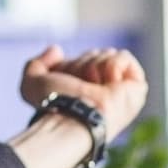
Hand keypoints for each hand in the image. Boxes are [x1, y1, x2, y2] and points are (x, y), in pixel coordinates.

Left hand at [19, 44, 148, 138]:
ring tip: (92, 89)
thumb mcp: (31, 84)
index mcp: (85, 88)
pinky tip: (107, 85)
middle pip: (95, 53)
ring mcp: (121, 89)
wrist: (71, 118)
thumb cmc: (53, 106)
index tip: (65, 84)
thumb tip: (57, 50)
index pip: (80, 58)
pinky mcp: (137, 87)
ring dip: (93, 68)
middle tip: (80, 88)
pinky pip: (123, 57)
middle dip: (82, 66)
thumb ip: (35, 64)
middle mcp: (104, 88)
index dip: (69, 67)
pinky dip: (111, 67)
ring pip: (108, 53)